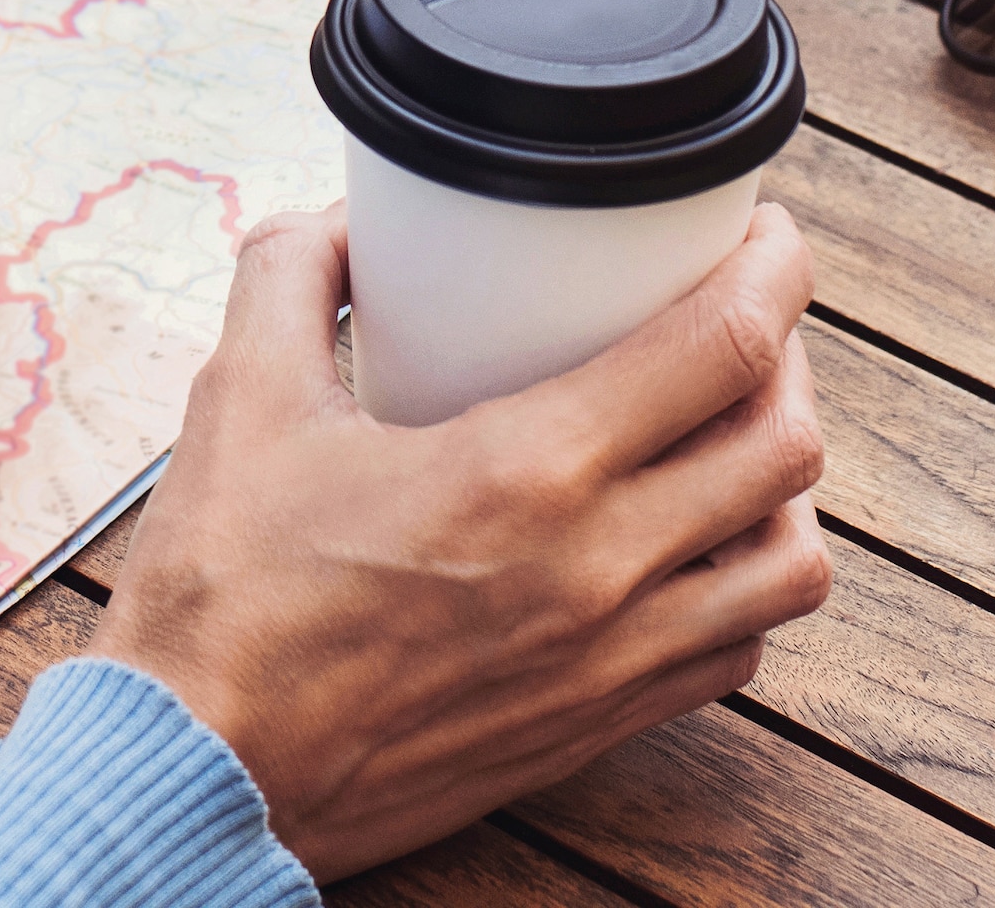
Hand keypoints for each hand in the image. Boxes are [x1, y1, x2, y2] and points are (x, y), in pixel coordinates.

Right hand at [95, 205, 830, 881]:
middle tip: (744, 316)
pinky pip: (737, 651)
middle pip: (783, 445)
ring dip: (784, 483)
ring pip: (789, 564)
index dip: (773, 269)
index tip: (764, 234)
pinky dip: (745, 587)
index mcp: (525, 471)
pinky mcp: (598, 724)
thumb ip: (290, 277)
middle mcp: (598, 570)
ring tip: (737, 434)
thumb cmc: (222, 596)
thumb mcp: (239, 399)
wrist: (205, 771)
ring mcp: (610, 660)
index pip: (722, 349)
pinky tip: (696, 547)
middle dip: (785, 357)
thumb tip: (339, 222)